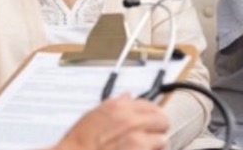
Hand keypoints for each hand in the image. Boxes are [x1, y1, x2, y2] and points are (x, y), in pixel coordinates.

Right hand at [51, 94, 168, 149]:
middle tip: (150, 139)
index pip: (151, 106)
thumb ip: (115, 105)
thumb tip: (127, 96)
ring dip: (155, 146)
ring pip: (163, 140)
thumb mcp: (92, 117)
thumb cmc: (79, 144)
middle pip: (162, 120)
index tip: (150, 123)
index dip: (151, 116)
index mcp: (118, 107)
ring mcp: (137, 138)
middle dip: (158, 130)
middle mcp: (130, 120)